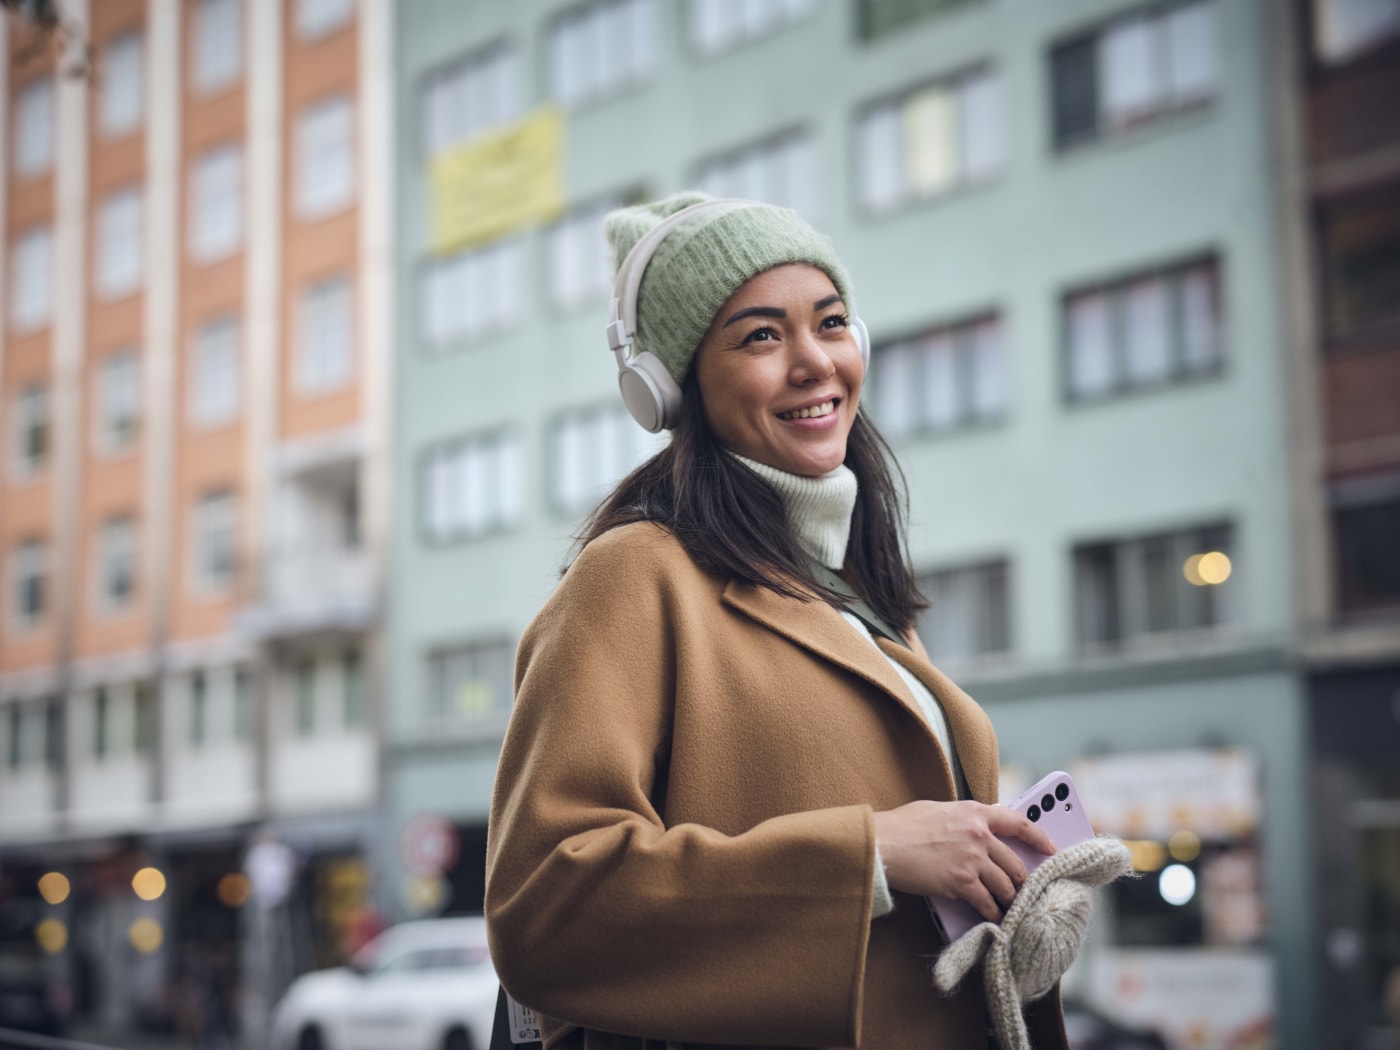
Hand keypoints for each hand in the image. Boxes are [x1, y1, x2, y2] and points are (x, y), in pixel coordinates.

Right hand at [872, 800, 1056, 922]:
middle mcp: (979, 834)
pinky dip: (992, 912)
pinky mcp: (962, 882)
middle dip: (1020, 881)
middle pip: (1014, 863)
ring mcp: (972, 859)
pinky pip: (987, 902)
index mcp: (973, 812)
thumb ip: (960, 818)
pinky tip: (993, 918)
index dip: (1038, 837)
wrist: (882, 845)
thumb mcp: (936, 810)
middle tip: (1022, 890)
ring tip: (1009, 908)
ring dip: (1008, 900)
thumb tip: (972, 829)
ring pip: (1005, 885)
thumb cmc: (901, 826)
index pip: (1017, 821)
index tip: (1050, 848)